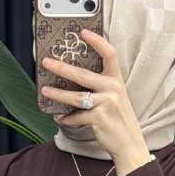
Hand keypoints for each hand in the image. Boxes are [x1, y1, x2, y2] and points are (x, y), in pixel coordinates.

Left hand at [41, 29, 152, 175]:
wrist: (130, 144)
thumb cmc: (119, 120)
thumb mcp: (115, 98)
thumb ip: (101, 86)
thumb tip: (73, 79)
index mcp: (116, 80)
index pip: (109, 53)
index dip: (97, 41)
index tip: (82, 32)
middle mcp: (112, 89)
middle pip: (82, 74)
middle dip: (61, 67)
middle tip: (46, 62)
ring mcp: (106, 103)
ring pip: (76, 96)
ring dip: (57, 94)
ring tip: (45, 91)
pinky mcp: (99, 118)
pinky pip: (77, 116)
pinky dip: (67, 118)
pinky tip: (60, 117)